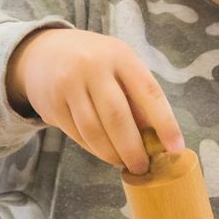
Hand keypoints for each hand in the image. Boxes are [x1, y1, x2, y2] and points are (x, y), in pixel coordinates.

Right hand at [7, 28, 183, 174]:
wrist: (42, 52)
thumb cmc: (94, 62)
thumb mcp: (119, 66)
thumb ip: (137, 97)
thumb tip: (158, 138)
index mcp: (120, 55)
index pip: (148, 92)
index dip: (165, 123)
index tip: (176, 148)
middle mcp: (93, 67)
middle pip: (117, 117)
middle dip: (133, 148)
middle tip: (143, 166)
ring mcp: (69, 85)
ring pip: (94, 131)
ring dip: (112, 153)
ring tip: (124, 163)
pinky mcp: (52, 104)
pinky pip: (78, 135)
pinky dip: (94, 149)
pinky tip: (104, 153)